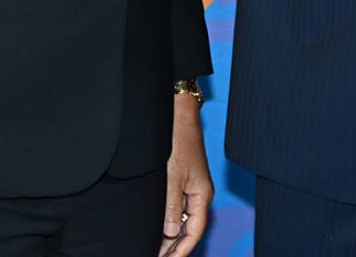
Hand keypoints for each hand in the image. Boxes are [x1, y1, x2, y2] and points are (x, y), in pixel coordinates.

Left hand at [160, 93, 212, 254]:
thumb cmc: (178, 140)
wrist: (178, 113)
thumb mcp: (172, 176)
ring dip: (169, 235)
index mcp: (201, 195)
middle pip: (189, 228)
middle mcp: (198, 193)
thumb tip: (171, 232)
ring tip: (153, 248)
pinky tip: (157, 226)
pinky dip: (168, 219)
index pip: (194, 232)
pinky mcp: (181, 179)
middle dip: (174, 246)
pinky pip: (177, 206)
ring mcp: (190, 186)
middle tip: (155, 256)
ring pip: (182, 218)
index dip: (181, 250)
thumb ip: (172, 205)